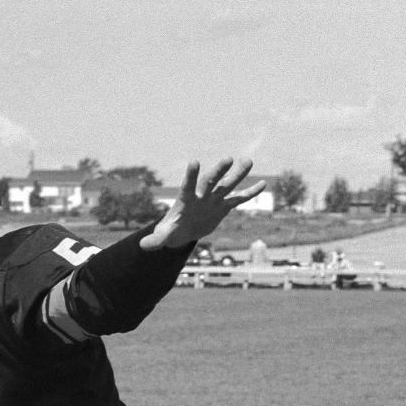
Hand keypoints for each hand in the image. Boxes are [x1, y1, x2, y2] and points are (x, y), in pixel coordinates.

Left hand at [140, 159, 266, 250]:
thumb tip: (143, 246)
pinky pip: (238, 199)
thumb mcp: (162, 237)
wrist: (181, 231)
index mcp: (186, 200)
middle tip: (228, 159)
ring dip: (237, 175)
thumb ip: (154, 240)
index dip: (191, 175)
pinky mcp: (223, 207)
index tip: (194, 162)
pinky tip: (263, 184)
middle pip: (211, 181)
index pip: (188, 185)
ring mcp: (213, 200)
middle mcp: (201, 196)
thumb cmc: (169, 231)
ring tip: (248, 161)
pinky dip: (250, 193)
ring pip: (227, 185)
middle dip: (219, 171)